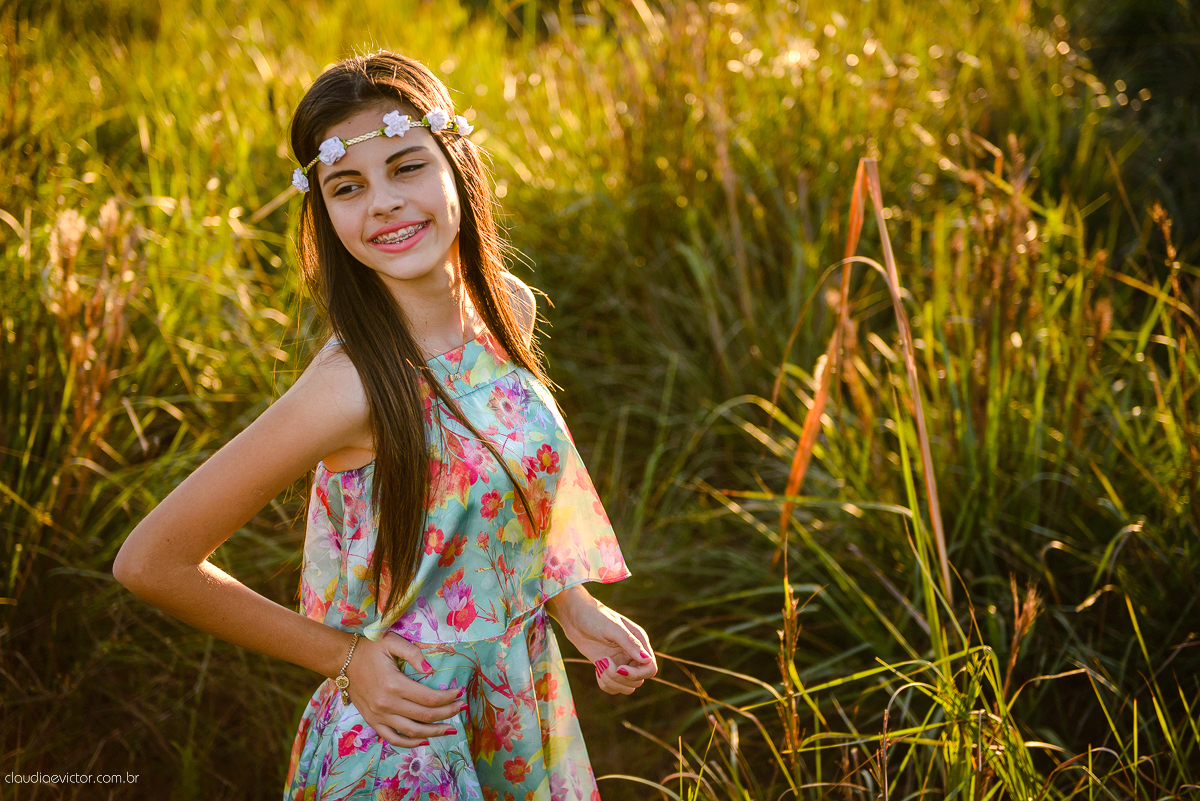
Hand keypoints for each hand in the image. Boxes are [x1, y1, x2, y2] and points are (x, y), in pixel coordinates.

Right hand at [342, 632, 464, 747]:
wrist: (343, 661)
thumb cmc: (369, 648)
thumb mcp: (391, 642)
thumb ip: (413, 653)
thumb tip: (431, 670)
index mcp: (394, 684)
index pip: (429, 698)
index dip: (448, 697)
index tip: (460, 692)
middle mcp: (387, 704)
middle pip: (425, 716)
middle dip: (447, 713)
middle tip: (462, 708)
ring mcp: (379, 716)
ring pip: (412, 732)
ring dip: (434, 732)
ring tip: (451, 728)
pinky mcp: (373, 721)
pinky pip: (393, 738)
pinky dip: (410, 743)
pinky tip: (424, 740)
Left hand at [551, 588, 656, 695]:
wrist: (574, 616)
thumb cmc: (594, 616)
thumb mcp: (612, 627)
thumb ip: (629, 643)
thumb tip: (647, 660)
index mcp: (639, 642)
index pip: (650, 668)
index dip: (637, 674)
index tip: (620, 668)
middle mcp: (632, 654)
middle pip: (638, 680)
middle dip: (620, 678)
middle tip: (605, 664)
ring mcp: (620, 662)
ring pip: (626, 687)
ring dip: (612, 682)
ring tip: (600, 665)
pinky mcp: (608, 667)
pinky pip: (613, 687)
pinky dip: (605, 684)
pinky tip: (597, 670)